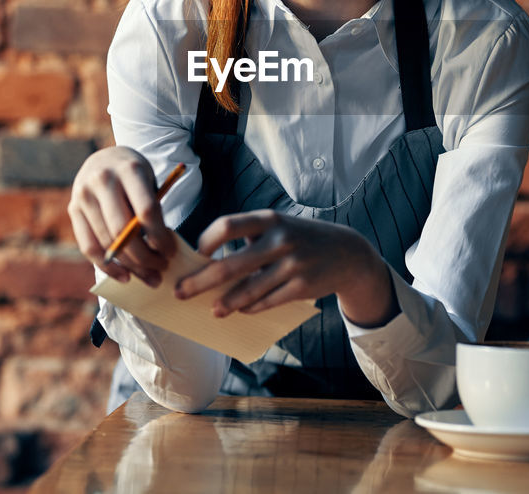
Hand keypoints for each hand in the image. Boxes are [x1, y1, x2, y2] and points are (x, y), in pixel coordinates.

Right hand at [67, 146, 176, 285]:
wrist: (105, 158)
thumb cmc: (135, 175)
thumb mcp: (149, 180)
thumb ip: (152, 209)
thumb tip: (160, 252)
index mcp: (129, 169)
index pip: (146, 210)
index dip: (160, 237)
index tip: (171, 252)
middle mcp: (103, 180)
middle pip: (123, 230)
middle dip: (145, 256)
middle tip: (161, 269)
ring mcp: (83, 194)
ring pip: (107, 242)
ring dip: (130, 266)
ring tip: (149, 277)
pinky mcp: (72, 209)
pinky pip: (88, 247)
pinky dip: (107, 266)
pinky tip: (125, 276)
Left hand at [174, 210, 398, 326]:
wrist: (347, 253)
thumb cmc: (301, 238)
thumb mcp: (279, 225)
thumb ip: (250, 237)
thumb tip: (208, 260)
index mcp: (269, 219)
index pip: (226, 226)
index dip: (206, 242)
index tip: (197, 255)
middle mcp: (280, 239)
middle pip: (229, 265)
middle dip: (200, 281)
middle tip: (181, 292)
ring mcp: (292, 264)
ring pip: (248, 290)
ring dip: (226, 303)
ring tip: (213, 310)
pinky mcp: (301, 287)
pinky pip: (267, 302)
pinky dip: (251, 308)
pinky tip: (242, 310)